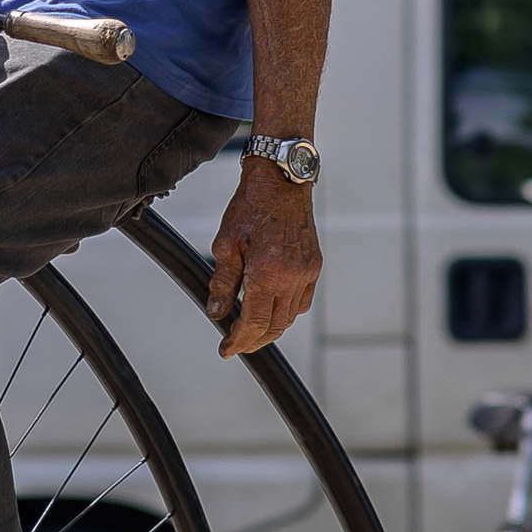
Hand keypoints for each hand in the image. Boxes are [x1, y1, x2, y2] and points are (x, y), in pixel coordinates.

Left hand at [205, 157, 321, 359]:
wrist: (282, 181)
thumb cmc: (250, 207)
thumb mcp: (226, 245)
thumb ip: (222, 283)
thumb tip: (216, 314)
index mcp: (268, 273)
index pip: (254, 323)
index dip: (239, 342)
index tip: (226, 350)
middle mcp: (292, 277)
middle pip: (275, 327)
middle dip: (255, 341)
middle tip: (236, 344)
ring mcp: (307, 272)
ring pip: (290, 317)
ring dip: (271, 329)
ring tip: (251, 330)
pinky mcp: (314, 266)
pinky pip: (303, 301)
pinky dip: (286, 312)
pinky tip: (271, 309)